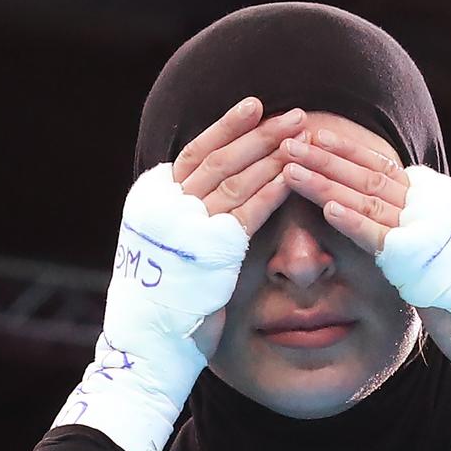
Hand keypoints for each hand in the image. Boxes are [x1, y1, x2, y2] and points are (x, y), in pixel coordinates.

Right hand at [52, 98, 315, 450]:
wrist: (150, 343)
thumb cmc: (163, 298)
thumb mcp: (164, 244)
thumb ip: (185, 211)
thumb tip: (212, 185)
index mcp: (151, 199)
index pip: (195, 152)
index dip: (226, 126)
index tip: (254, 107)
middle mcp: (164, 205)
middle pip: (219, 157)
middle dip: (259, 132)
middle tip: (293, 114)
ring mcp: (184, 226)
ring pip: (235, 178)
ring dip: (271, 154)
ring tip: (301, 135)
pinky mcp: (210, 250)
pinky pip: (247, 211)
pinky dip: (272, 190)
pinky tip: (295, 175)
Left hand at [282, 129, 450, 423]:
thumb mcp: (439, 248)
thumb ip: (412, 229)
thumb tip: (386, 222)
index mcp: (434, 197)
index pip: (382, 165)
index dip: (345, 149)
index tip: (314, 135)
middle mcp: (431, 205)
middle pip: (368, 173)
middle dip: (324, 156)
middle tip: (287, 139)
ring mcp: (425, 229)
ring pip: (366, 197)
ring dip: (324, 180)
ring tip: (289, 167)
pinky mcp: (418, 260)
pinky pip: (378, 235)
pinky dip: (350, 220)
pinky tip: (323, 208)